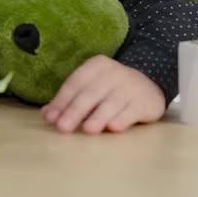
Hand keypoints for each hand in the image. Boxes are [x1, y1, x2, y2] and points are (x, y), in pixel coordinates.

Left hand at [41, 56, 165, 133]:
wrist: (149, 86)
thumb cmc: (111, 90)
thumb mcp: (91, 88)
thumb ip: (70, 100)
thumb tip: (47, 115)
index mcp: (96, 65)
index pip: (75, 83)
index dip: (62, 101)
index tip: (50, 118)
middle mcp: (114, 73)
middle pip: (91, 93)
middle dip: (75, 111)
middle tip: (63, 127)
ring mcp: (131, 86)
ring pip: (111, 103)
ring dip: (98, 116)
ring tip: (87, 130)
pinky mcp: (145, 102)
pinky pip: (131, 111)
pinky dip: (122, 119)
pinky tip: (113, 127)